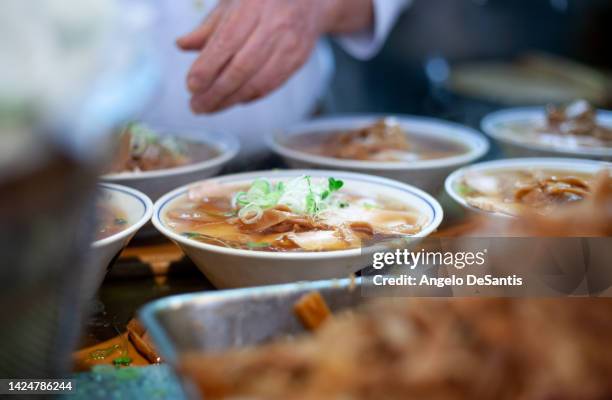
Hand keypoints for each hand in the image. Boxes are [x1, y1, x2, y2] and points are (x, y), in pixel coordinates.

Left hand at [177, 0, 372, 112]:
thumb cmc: (265, 0)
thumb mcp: (234, 2)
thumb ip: (210, 26)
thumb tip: (182, 45)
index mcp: (253, 5)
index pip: (226, 42)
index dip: (207, 68)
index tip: (191, 85)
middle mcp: (274, 25)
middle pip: (241, 68)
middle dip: (216, 92)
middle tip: (196, 105)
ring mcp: (289, 44)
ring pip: (257, 82)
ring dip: (230, 100)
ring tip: (209, 107)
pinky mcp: (298, 59)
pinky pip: (271, 85)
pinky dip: (249, 96)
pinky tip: (233, 100)